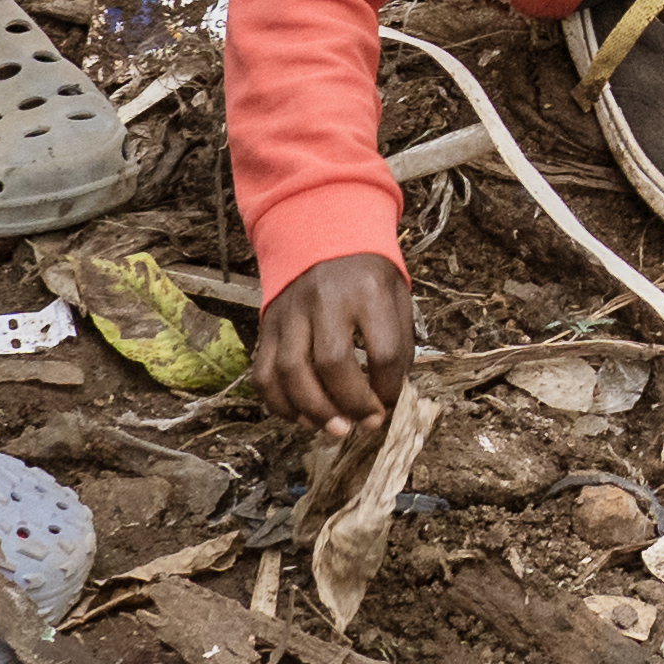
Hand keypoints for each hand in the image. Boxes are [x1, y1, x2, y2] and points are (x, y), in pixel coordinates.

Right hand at [255, 252, 416, 424]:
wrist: (320, 234)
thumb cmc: (366, 275)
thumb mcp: (396, 294)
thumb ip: (398, 343)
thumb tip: (392, 396)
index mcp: (368, 290)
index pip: (384, 350)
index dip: (390, 389)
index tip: (390, 405)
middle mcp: (325, 300)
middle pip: (333, 363)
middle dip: (352, 404)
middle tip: (365, 423)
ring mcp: (291, 313)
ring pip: (292, 372)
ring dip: (314, 410)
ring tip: (334, 428)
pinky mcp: (268, 327)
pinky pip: (265, 374)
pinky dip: (281, 404)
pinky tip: (302, 417)